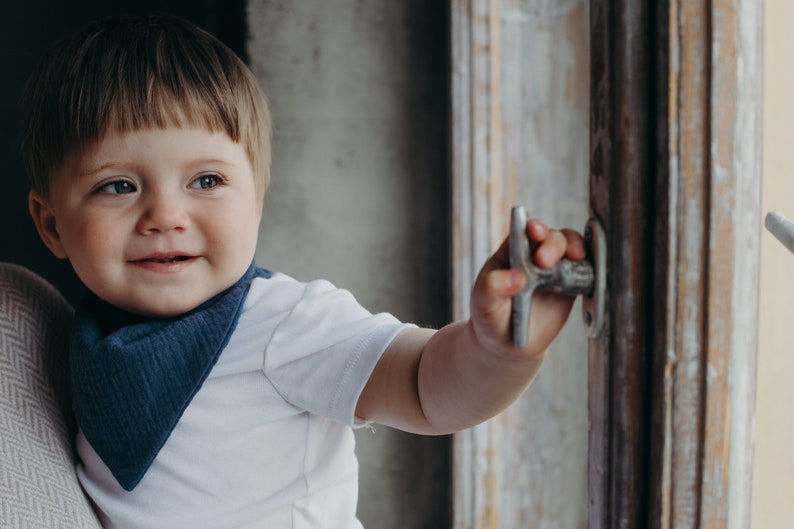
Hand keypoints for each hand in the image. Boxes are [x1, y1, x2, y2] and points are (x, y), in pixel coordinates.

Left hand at [469, 218, 585, 357]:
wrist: (510, 343)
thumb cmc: (491, 318)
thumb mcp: (484, 304)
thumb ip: (492, 289)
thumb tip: (516, 277)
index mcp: (510, 253)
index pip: (522, 232)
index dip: (531, 228)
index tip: (535, 233)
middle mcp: (533, 255)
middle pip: (549, 236)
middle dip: (552, 243)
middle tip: (545, 262)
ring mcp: (554, 268)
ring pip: (569, 246)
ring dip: (574, 246)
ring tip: (575, 258)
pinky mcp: (570, 284)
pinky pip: (584, 268)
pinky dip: (590, 264)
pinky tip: (588, 270)